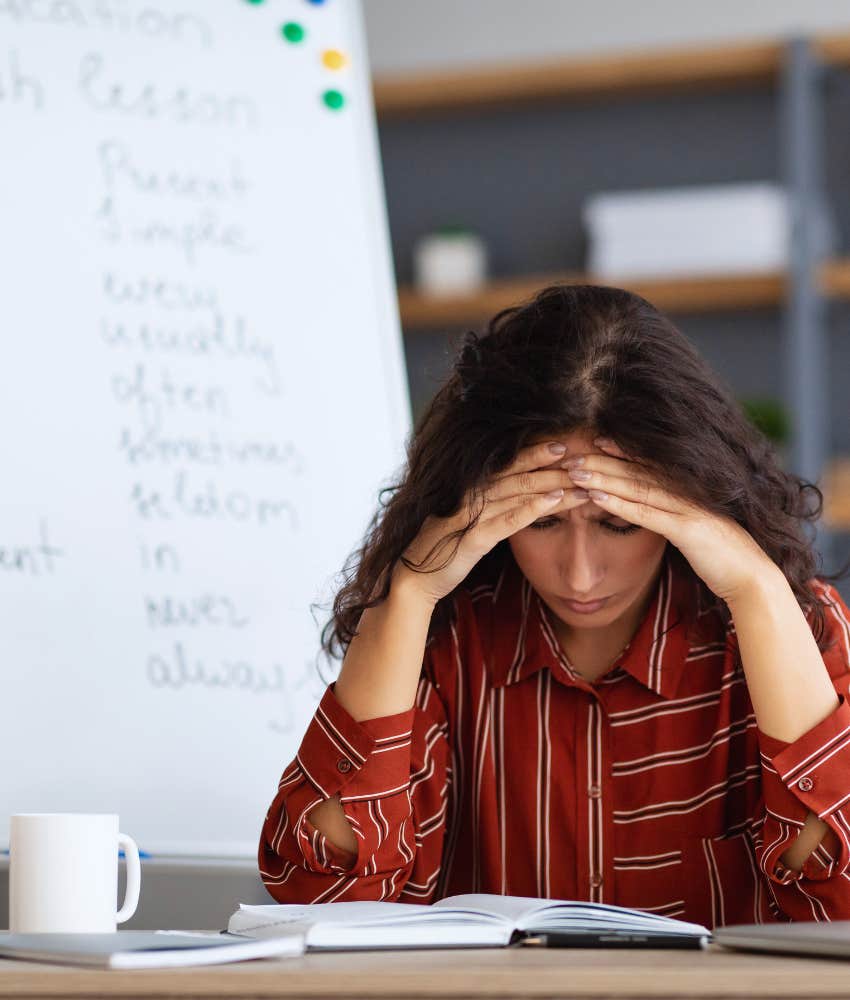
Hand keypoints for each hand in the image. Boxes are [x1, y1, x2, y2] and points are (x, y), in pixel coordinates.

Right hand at [396, 441, 590, 605]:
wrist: (412, 579)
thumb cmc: (441, 550)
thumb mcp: (463, 522)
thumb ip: (485, 506)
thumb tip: (512, 494)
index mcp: (467, 488)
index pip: (506, 464)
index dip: (534, 452)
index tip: (562, 445)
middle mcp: (469, 495)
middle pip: (517, 472)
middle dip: (551, 464)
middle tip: (582, 454)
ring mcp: (470, 515)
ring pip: (519, 492)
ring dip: (553, 484)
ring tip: (581, 480)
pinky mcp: (473, 538)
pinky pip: (509, 519)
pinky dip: (533, 508)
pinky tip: (555, 502)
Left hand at [564, 438, 775, 602]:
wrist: (752, 579)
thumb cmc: (722, 557)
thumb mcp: (695, 531)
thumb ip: (677, 517)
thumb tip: (658, 512)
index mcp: (690, 491)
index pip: (650, 465)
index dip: (622, 451)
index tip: (595, 441)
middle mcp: (688, 493)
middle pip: (638, 471)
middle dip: (603, 462)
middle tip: (572, 454)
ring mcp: (688, 509)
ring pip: (638, 488)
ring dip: (603, 478)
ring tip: (575, 471)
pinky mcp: (687, 530)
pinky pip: (646, 513)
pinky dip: (619, 504)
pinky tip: (596, 497)